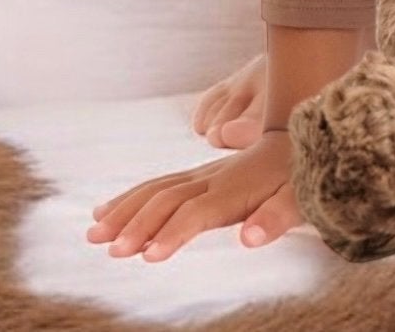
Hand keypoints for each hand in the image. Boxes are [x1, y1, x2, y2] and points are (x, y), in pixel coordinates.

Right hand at [86, 129, 301, 260]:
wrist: (300, 139)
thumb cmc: (301, 175)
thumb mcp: (299, 198)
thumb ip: (276, 217)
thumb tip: (250, 237)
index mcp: (235, 188)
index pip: (197, 212)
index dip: (172, 233)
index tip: (148, 256)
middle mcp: (212, 177)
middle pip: (167, 199)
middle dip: (137, 224)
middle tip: (110, 250)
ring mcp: (202, 173)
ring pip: (155, 190)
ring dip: (124, 210)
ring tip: (94, 233)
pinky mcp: (197, 175)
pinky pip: (157, 185)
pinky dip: (129, 198)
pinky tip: (105, 211)